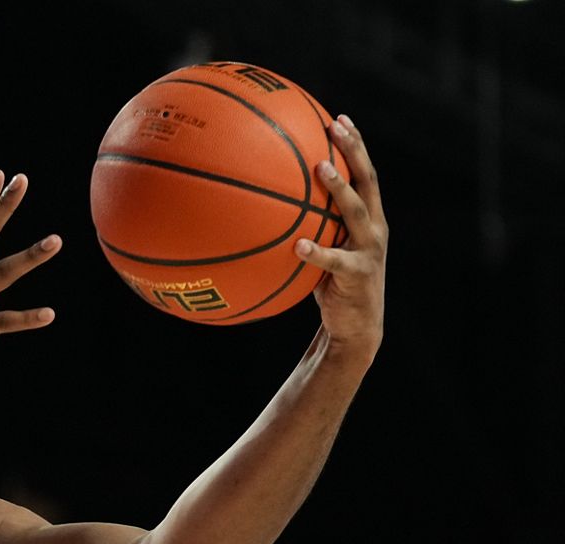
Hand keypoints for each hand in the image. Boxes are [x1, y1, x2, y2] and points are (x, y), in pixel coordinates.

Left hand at [295, 115, 387, 363]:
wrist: (357, 327)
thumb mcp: (325, 249)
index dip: (356, 146)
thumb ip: (309, 228)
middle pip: (367, 181)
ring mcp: (369, 251)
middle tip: (335, 127)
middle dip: (353, 152)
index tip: (340, 119)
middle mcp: (374, 229)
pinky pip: (335, 261)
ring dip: (339, 189)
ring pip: (357, 212)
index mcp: (369, 219)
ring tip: (319, 169)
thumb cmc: (332, 285)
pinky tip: (298, 245)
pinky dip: (317, 252)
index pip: (365, 174)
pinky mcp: (358, 276)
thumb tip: (266, 207)